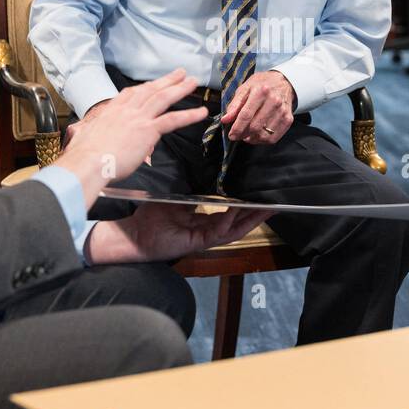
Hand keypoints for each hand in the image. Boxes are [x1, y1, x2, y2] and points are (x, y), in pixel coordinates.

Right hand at [54, 69, 205, 206]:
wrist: (88, 161)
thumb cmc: (83, 156)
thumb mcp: (81, 138)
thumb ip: (84, 134)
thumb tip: (77, 137)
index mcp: (110, 111)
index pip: (130, 94)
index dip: (144, 88)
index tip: (152, 83)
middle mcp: (125, 110)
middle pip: (150, 90)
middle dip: (166, 80)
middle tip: (180, 73)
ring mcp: (138, 118)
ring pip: (163, 98)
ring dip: (180, 88)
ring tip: (193, 82)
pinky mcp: (148, 130)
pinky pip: (173, 119)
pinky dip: (189, 115)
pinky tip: (201, 112)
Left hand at [86, 202, 274, 263]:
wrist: (133, 232)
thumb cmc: (150, 214)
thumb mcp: (175, 195)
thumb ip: (191, 186)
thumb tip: (203, 166)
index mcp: (202, 218)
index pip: (230, 211)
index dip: (247, 204)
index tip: (260, 192)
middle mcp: (206, 228)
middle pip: (238, 221)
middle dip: (257, 213)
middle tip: (276, 202)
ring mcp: (203, 237)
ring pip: (234, 229)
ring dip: (251, 219)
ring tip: (268, 208)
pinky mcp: (197, 243)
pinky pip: (218, 231)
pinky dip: (229, 220)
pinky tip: (239, 209)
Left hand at [220, 71, 294, 144]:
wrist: (284, 82)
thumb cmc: (262, 85)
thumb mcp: (245, 89)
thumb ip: (235, 105)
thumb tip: (226, 119)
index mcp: (261, 91)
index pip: (246, 115)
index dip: (237, 128)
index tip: (232, 135)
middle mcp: (274, 101)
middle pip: (255, 126)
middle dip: (243, 134)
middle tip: (238, 135)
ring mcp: (282, 111)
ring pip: (264, 134)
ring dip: (252, 139)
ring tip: (247, 135)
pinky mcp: (288, 119)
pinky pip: (273, 138)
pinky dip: (263, 140)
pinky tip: (257, 136)